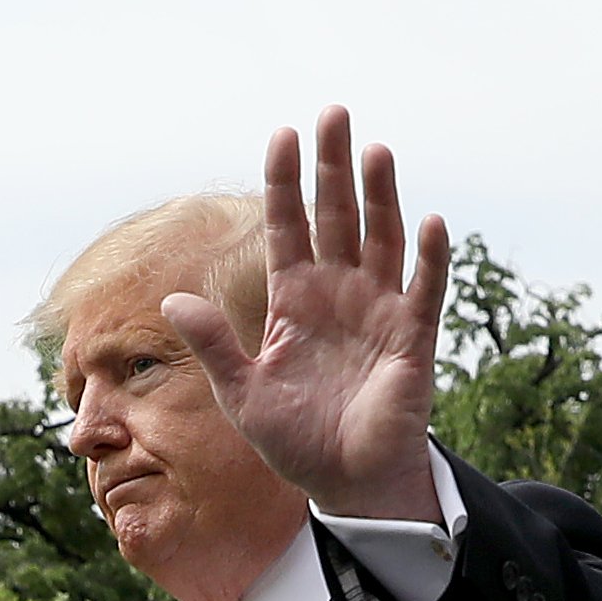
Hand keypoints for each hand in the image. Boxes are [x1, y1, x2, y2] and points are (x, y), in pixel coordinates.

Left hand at [166, 109, 448, 527]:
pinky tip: (430, 220)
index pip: (288, 227)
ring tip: (375, 151)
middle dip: (334, 167)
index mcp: (295, 300)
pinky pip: (424, 291)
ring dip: (380, 197)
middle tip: (333, 113)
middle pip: (337, 216)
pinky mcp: (413, 341)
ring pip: (381, 240)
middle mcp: (339, 294)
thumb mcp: (243, 395)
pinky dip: (430, 258)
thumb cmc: (297, 441)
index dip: (285, 182)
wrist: (347, 486)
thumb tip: (171, 300)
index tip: (282, 134)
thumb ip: (214, 346)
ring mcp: (379, 312)